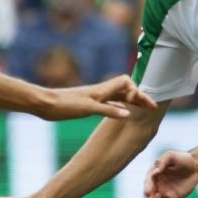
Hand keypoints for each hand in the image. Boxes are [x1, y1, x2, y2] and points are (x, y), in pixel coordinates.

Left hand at [34, 75, 156, 120]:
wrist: (44, 104)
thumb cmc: (64, 105)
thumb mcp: (88, 109)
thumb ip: (109, 111)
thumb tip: (129, 114)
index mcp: (102, 90)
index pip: (127, 83)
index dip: (138, 92)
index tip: (146, 105)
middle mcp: (100, 91)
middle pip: (125, 89)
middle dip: (140, 96)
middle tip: (152, 107)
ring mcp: (94, 97)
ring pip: (118, 96)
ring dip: (131, 101)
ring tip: (142, 109)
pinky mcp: (88, 104)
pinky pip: (109, 103)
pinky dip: (119, 107)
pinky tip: (121, 113)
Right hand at [143, 149, 197, 197]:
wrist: (196, 167)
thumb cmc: (183, 159)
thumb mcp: (171, 155)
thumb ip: (162, 161)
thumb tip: (155, 172)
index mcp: (154, 173)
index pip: (148, 181)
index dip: (147, 186)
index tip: (148, 191)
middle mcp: (156, 183)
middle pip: (149, 192)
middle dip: (147, 197)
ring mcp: (163, 191)